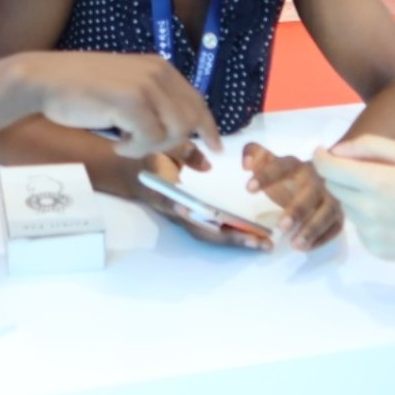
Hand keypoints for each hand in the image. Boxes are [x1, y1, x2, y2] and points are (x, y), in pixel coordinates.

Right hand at [13, 53, 221, 159]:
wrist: (46, 80)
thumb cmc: (80, 87)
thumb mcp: (126, 88)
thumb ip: (153, 102)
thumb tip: (183, 132)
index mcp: (160, 67)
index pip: (197, 102)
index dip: (209, 128)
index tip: (214, 150)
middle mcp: (159, 72)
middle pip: (190, 121)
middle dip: (173, 144)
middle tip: (141, 147)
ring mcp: (146, 86)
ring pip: (174, 133)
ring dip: (150, 148)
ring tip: (125, 143)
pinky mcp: (131, 101)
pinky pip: (150, 140)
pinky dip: (134, 150)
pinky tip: (116, 144)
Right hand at [134, 151, 269, 251]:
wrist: (131, 175)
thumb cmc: (150, 159)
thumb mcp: (165, 150)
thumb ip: (185, 155)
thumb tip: (208, 166)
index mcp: (166, 194)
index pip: (180, 207)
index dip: (196, 214)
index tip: (213, 220)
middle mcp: (177, 212)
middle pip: (203, 230)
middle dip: (230, 236)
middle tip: (258, 241)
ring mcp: (184, 219)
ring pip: (211, 235)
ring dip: (236, 241)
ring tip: (263, 244)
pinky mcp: (192, 220)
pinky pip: (213, 231)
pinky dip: (232, 235)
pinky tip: (253, 237)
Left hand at [244, 143, 342, 250]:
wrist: (319, 179)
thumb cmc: (288, 175)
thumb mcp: (270, 162)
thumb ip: (254, 154)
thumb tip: (246, 163)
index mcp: (295, 165)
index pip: (281, 167)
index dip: (265, 176)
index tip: (248, 189)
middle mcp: (316, 178)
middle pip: (311, 192)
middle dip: (298, 209)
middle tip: (281, 227)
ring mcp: (331, 196)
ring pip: (328, 211)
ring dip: (313, 228)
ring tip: (295, 245)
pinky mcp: (339, 213)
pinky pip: (336, 225)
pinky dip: (323, 238)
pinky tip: (307, 247)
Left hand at [311, 134, 394, 259]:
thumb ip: (370, 146)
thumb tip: (337, 151)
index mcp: (377, 183)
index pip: (329, 169)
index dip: (321, 157)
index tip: (322, 151)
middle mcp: (368, 211)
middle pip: (334, 187)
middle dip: (340, 174)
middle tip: (364, 170)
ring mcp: (371, 234)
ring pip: (345, 207)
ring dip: (354, 196)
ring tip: (384, 193)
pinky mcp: (375, 249)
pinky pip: (358, 227)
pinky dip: (365, 216)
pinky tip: (390, 214)